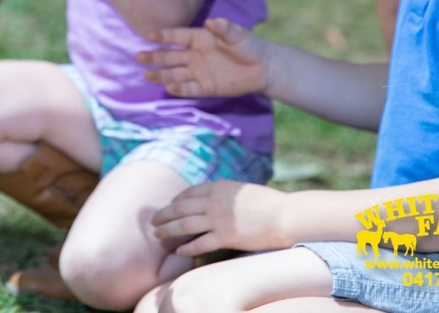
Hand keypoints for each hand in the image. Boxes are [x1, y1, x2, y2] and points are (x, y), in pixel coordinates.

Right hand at [138, 18, 270, 97]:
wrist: (263, 68)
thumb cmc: (249, 46)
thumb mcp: (237, 34)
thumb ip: (224, 29)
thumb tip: (211, 21)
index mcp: (199, 39)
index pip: (177, 37)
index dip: (163, 36)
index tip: (149, 35)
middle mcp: (195, 55)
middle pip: (170, 56)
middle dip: (155, 57)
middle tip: (139, 57)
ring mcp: (199, 72)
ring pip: (175, 73)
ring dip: (161, 74)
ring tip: (147, 74)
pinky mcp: (206, 87)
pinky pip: (189, 89)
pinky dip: (179, 89)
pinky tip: (169, 87)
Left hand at [152, 180, 289, 255]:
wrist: (285, 215)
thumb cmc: (267, 203)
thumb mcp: (241, 190)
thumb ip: (224, 193)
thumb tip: (210, 198)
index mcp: (219, 187)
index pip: (189, 193)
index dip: (175, 201)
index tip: (169, 207)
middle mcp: (215, 201)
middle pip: (180, 208)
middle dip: (164, 215)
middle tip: (153, 222)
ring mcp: (219, 220)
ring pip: (184, 225)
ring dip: (168, 230)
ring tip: (158, 236)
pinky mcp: (226, 237)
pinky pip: (200, 244)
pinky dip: (187, 248)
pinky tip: (179, 251)